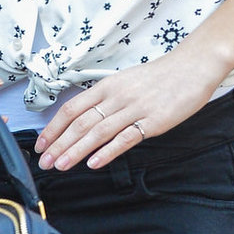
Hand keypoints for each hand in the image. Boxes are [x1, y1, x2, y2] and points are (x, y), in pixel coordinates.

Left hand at [34, 42, 228, 170]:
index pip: (72, 108)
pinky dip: (107, 152)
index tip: (41, 144)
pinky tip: (93, 164)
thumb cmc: (160, 77)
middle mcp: (116, 96)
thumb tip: (84, 118)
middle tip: (45, 162)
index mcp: (107, 86)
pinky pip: (125, 138)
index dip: (53, 128)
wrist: (192, 67)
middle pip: (80, 123)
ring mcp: (134, 109)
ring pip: (97, 132)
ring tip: (61, 165)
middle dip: (59, 144)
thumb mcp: (126, 81)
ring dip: (76, 151)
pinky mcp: (152, 122)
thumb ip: (106, 99)